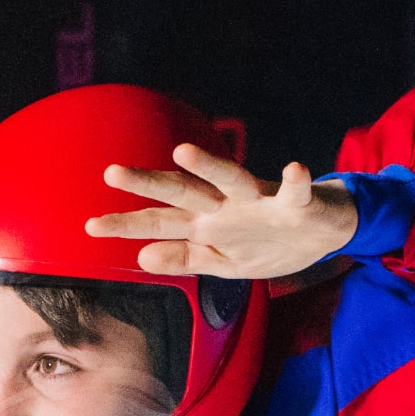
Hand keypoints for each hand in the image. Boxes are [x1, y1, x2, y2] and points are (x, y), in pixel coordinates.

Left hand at [86, 145, 358, 280]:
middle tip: (112, 172)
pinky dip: (296, 181)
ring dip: (210, 165)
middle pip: (182, 192)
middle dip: (149, 184)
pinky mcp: (297, 203)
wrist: (325, 233)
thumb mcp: (223, 264)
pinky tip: (294, 170)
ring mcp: (260, 202)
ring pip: (231, 179)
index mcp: (209, 223)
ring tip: (183, 152)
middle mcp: (226, 206)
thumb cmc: (270, 244)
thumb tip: (142, 257)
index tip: (89, 226)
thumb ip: (186, 258)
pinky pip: (297, 191)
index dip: (127, 224)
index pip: (160, 221)